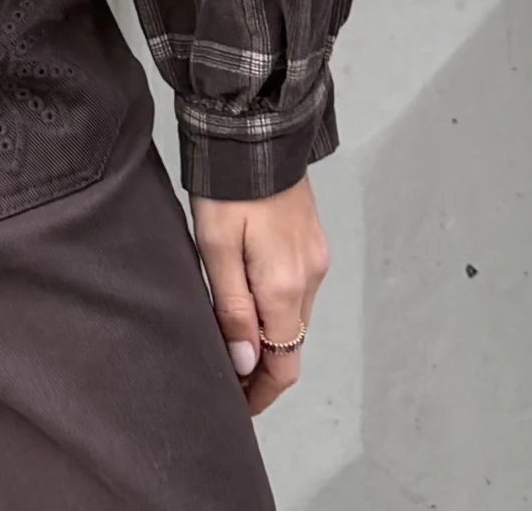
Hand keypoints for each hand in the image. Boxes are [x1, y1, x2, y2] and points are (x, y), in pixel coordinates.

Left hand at [189, 175, 329, 415]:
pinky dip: (276, 306)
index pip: (283, 363)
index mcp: (286, 286)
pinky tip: (247, 299)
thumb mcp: (216, 248)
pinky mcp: (312, 239)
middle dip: (262, 367)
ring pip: (294, 316)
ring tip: (230, 338)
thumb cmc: (226, 187)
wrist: (256, 126)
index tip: (236, 405)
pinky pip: (296, 289)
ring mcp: (316, 257)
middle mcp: (311, 277)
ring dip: (268, 335)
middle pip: (291, 343)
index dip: (262, 392)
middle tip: (225, 376)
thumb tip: (247, 364)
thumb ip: (232, 308)